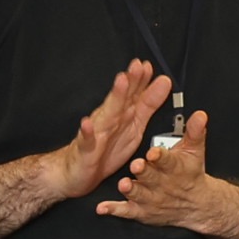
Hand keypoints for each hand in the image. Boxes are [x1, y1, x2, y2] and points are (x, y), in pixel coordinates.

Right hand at [53, 62, 167, 201]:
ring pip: (106, 115)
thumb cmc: (104, 151)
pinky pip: (86, 141)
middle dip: (130, 83)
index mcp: (123, 117)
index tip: (148, 66)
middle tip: (137, 67)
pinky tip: (87, 124)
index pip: (134, 95)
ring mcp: (96, 134)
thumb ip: (148, 105)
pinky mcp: (85, 150)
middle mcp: (109, 121)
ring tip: (120, 83)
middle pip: (121, 100)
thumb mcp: (134, 127)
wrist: (75, 172)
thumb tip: (163, 83)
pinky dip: (87, 133)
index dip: (142, 81)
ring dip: (113, 99)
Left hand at [100, 108, 218, 226]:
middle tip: (136, 165)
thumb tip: (200, 115)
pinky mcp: (140, 210)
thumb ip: (194, 131)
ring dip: (130, 189)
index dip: (160, 157)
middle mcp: (161, 184)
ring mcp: (150, 198)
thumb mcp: (194, 151)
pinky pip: (125, 210)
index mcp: (174, 167)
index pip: (167, 160)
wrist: (195, 205)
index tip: (153, 152)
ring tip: (124, 184)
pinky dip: (113, 209)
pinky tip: (102, 208)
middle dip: (143, 171)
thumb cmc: (190, 174)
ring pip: (138, 193)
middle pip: (151, 177)